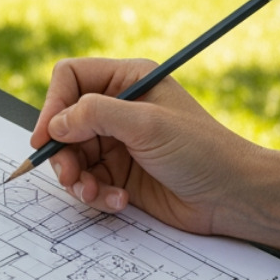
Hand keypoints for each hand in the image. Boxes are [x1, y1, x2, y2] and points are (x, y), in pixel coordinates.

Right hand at [30, 57, 260, 234]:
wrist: (233, 196)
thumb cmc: (203, 151)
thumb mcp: (147, 124)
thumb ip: (96, 114)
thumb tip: (56, 123)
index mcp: (129, 80)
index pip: (71, 78)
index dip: (53, 105)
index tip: (46, 136)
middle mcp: (120, 108)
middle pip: (64, 122)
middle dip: (63, 151)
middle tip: (70, 174)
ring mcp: (119, 143)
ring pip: (72, 155)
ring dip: (77, 178)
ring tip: (94, 192)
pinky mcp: (120, 174)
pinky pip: (88, 181)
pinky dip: (95, 194)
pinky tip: (117, 201)